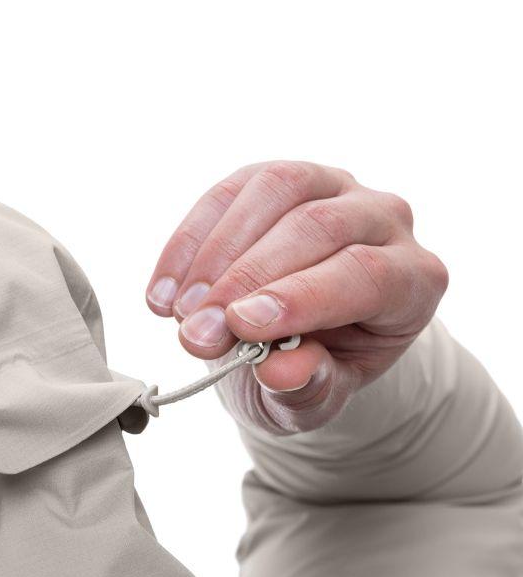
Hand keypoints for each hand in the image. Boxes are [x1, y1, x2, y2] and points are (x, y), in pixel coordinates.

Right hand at [146, 161, 447, 433]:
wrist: (292, 342)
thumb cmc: (315, 368)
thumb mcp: (315, 398)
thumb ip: (307, 388)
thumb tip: (280, 370)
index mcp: (413, 279)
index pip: (366, 274)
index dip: (301, 297)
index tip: (239, 325)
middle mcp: (383, 219)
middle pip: (317, 227)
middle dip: (245, 279)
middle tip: (195, 333)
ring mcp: (331, 187)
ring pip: (276, 190)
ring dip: (214, 254)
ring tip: (178, 313)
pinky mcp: (275, 178)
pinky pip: (230, 191)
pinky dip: (189, 242)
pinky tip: (163, 293)